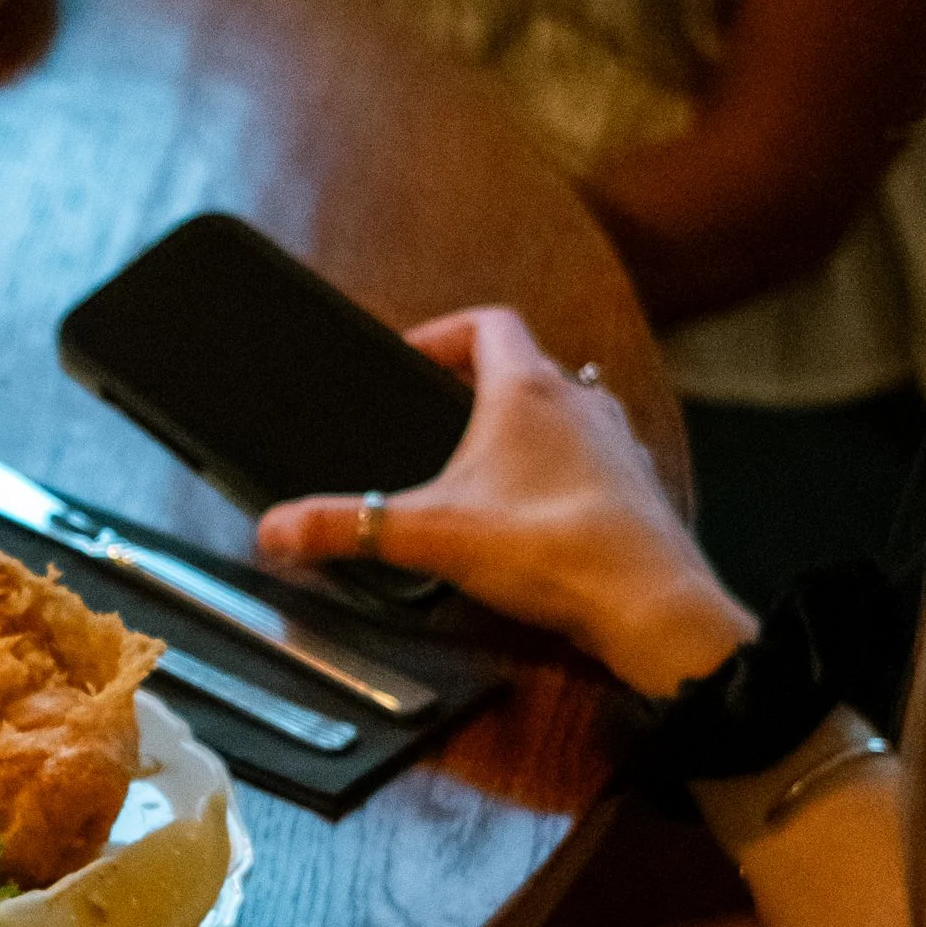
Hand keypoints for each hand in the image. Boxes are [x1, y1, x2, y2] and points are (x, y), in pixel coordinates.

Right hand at [255, 307, 754, 697]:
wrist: (648, 603)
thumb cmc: (554, 550)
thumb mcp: (431, 534)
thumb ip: (347, 527)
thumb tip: (276, 527)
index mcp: (527, 391)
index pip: (487, 323)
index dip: (444, 332)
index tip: (412, 358)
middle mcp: (578, 404)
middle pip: (524, 366)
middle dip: (476, 386)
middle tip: (436, 415)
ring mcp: (614, 444)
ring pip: (564, 411)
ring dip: (525, 426)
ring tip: (482, 464)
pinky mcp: (633, 490)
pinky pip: (591, 460)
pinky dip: (560, 472)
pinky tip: (533, 515)